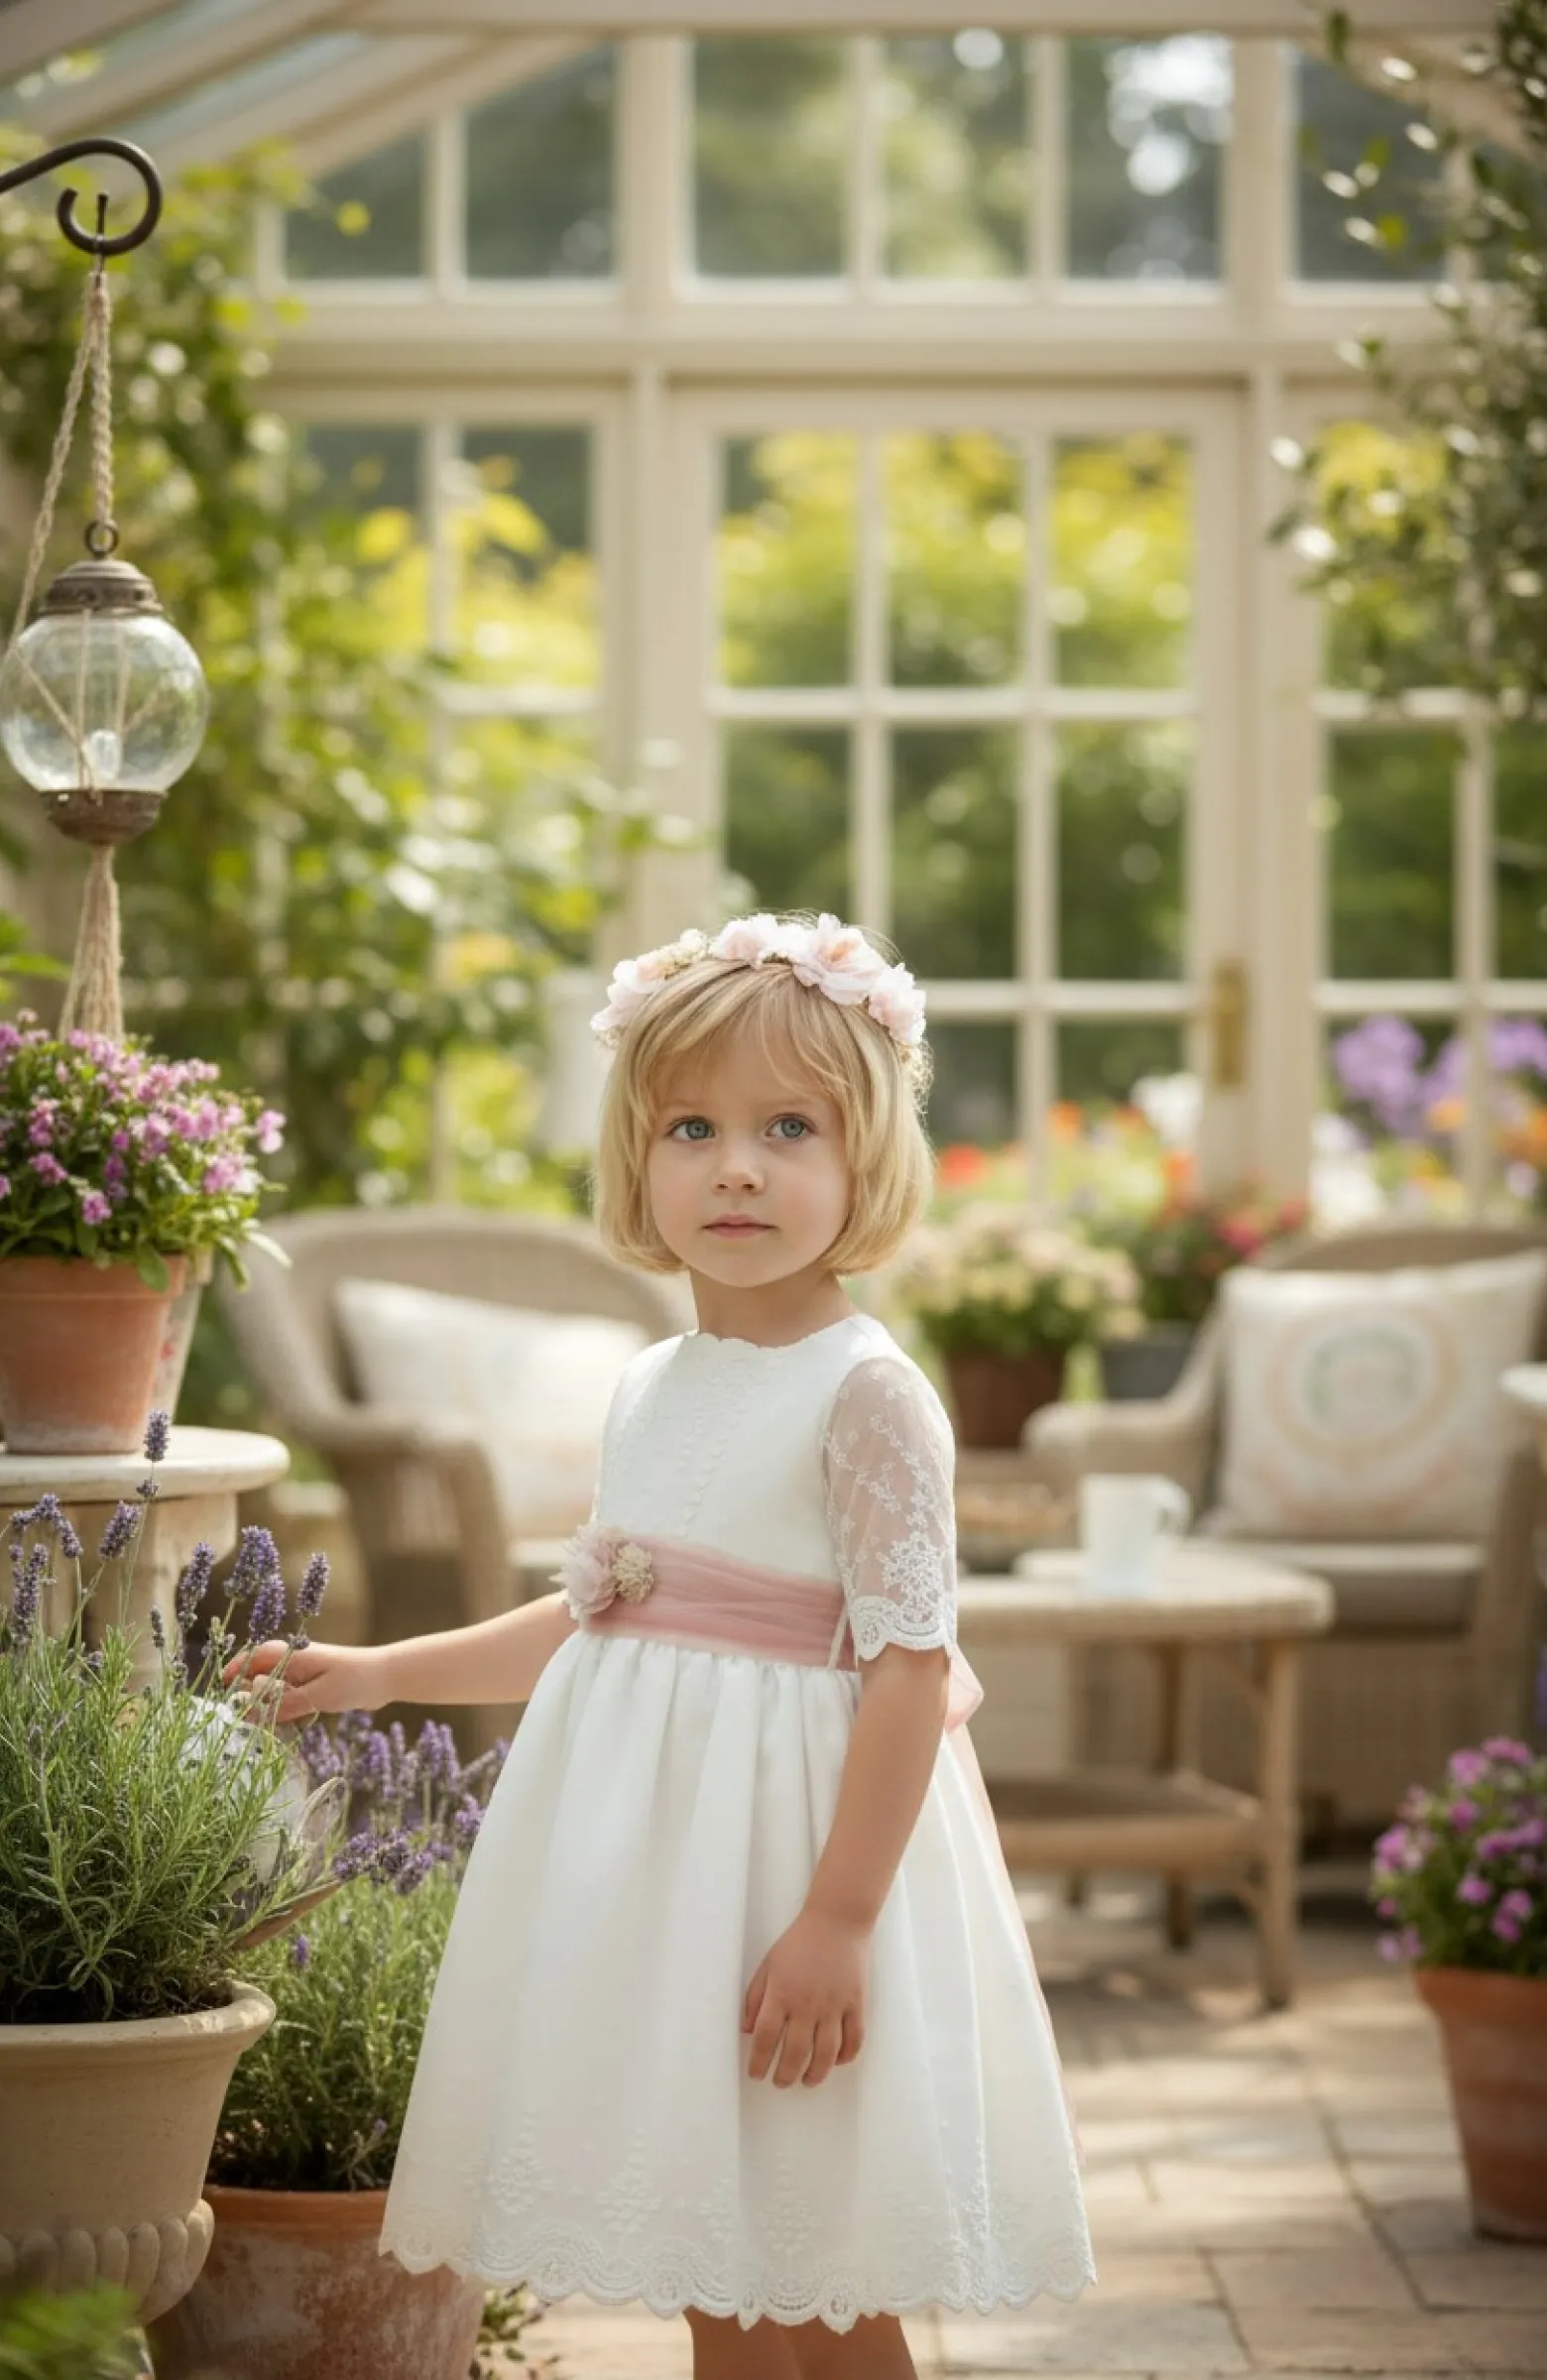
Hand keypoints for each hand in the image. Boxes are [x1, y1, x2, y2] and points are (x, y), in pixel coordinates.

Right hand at [222, 1638, 384, 1727]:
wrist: (387, 1678)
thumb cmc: (354, 1680)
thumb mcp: (318, 1695)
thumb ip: (285, 1701)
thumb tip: (250, 1700)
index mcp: (294, 1656)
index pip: (256, 1656)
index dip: (237, 1668)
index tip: (224, 1685)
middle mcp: (296, 1662)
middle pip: (260, 1673)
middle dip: (248, 1691)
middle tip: (241, 1714)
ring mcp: (305, 1675)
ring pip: (273, 1688)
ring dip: (265, 1703)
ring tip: (256, 1722)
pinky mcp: (314, 1688)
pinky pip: (289, 1698)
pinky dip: (281, 1710)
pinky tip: (280, 1724)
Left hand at [741, 1906, 870, 2088]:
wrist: (837, 1921)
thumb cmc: (798, 1942)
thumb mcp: (768, 1965)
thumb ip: (755, 1997)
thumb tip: (747, 2030)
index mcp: (781, 1993)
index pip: (765, 2038)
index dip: (758, 2062)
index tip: (756, 2074)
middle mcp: (807, 2004)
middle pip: (794, 2052)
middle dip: (785, 2075)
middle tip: (780, 2082)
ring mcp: (834, 2006)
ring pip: (825, 2054)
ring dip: (815, 2074)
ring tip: (806, 2081)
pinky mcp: (857, 2004)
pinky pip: (853, 2040)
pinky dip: (845, 2056)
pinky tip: (835, 2062)